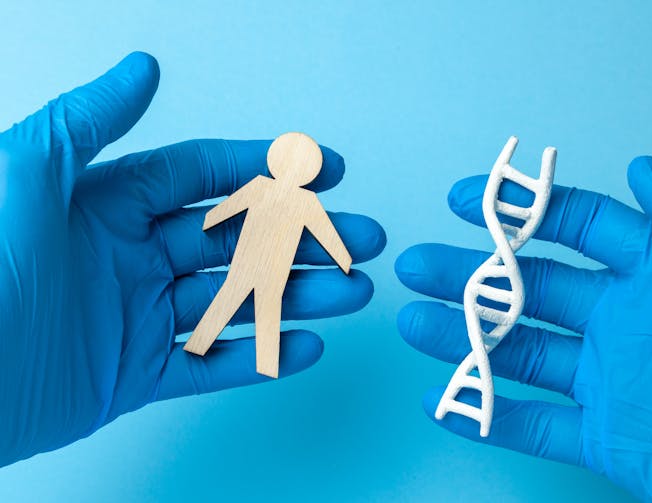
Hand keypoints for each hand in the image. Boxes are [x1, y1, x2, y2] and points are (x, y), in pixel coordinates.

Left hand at [0, 52, 384, 466]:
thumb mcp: (23, 173)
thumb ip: (90, 119)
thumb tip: (142, 68)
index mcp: (106, 204)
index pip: (203, 177)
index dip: (265, 169)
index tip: (322, 169)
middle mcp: (129, 256)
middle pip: (236, 241)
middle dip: (303, 238)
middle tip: (361, 239)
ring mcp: (137, 317)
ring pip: (235, 301)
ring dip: (297, 296)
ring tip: (351, 291)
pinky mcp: (136, 374)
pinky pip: (209, 365)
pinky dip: (259, 358)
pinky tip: (303, 345)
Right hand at [396, 156, 651, 500]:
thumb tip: (646, 170)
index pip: (577, 226)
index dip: (519, 209)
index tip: (466, 200)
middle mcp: (628, 321)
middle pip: (530, 289)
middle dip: (469, 275)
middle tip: (420, 265)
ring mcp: (613, 380)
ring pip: (521, 354)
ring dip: (465, 339)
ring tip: (417, 325)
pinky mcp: (611, 439)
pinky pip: (538, 427)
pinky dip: (490, 416)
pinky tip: (449, 401)